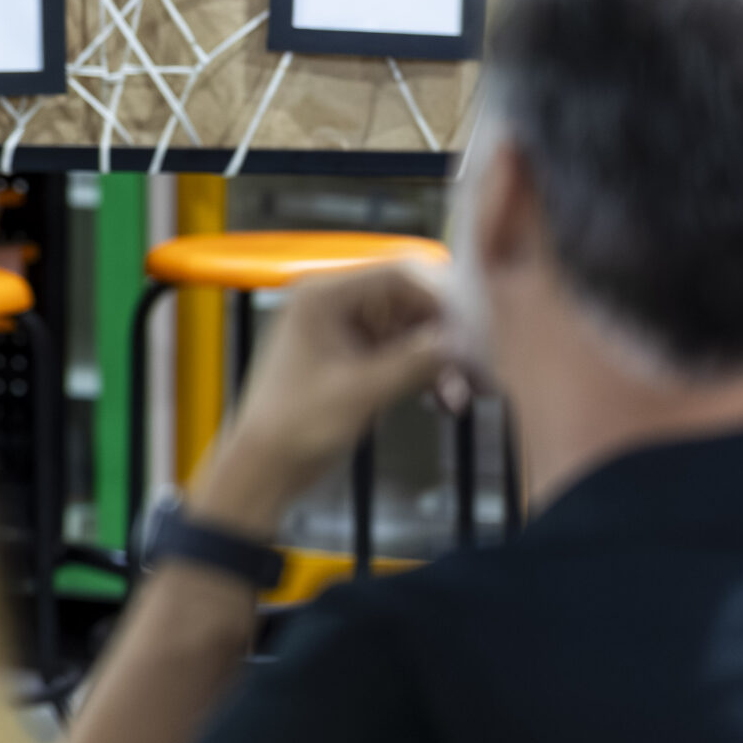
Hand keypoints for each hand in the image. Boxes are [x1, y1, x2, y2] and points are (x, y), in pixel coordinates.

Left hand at [188, 261, 452, 537]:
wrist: (266, 465)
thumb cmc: (297, 424)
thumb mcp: (362, 391)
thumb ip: (413, 362)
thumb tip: (458, 342)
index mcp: (323, 298)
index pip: (396, 278)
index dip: (438, 304)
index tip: (471, 334)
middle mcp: (332, 305)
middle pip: (406, 305)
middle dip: (443, 339)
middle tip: (477, 373)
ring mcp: (341, 332)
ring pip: (407, 332)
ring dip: (437, 361)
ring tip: (462, 395)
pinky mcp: (350, 359)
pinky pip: (397, 354)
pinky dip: (421, 372)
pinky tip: (444, 398)